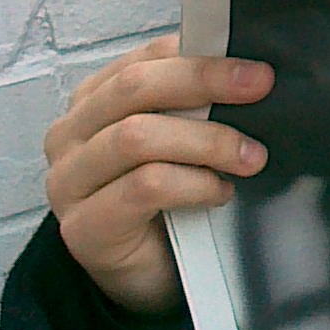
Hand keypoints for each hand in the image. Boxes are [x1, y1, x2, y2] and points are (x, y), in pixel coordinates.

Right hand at [43, 35, 273, 316]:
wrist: (149, 273)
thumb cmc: (171, 195)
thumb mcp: (184, 137)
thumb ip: (197, 103)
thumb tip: (250, 71)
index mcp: (94, 100)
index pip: (143, 59)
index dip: (201, 56)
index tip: (256, 66)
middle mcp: (71, 134)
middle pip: (134, 88)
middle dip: (205, 81)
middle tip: (260, 89)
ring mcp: (69, 182)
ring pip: (136, 136)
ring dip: (206, 141)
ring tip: (251, 157)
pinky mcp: (83, 227)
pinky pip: (143, 188)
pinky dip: (193, 184)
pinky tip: (221, 191)